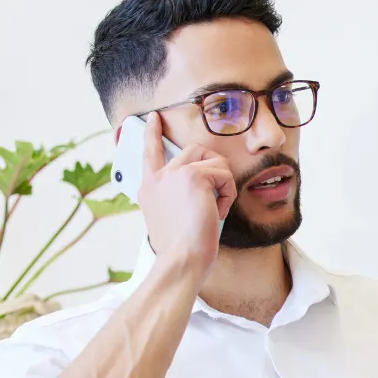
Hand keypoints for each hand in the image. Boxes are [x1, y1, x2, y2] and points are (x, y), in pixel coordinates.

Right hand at [135, 113, 236, 286]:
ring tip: (214, 208)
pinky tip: (216, 212)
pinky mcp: (194, 176)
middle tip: (216, 194)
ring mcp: (175, 174)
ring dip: (222, 184)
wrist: (182, 259)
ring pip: (213, 160)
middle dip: (214, 169)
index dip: (152, 133)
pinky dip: (227, 195)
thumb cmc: (181, 249)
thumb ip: (176, 196)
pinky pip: (224, 175)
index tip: (153, 118)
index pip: (149, 153)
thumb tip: (202, 185)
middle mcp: (158, 177)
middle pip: (194, 150)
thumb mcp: (170, 219)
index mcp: (149, 188)